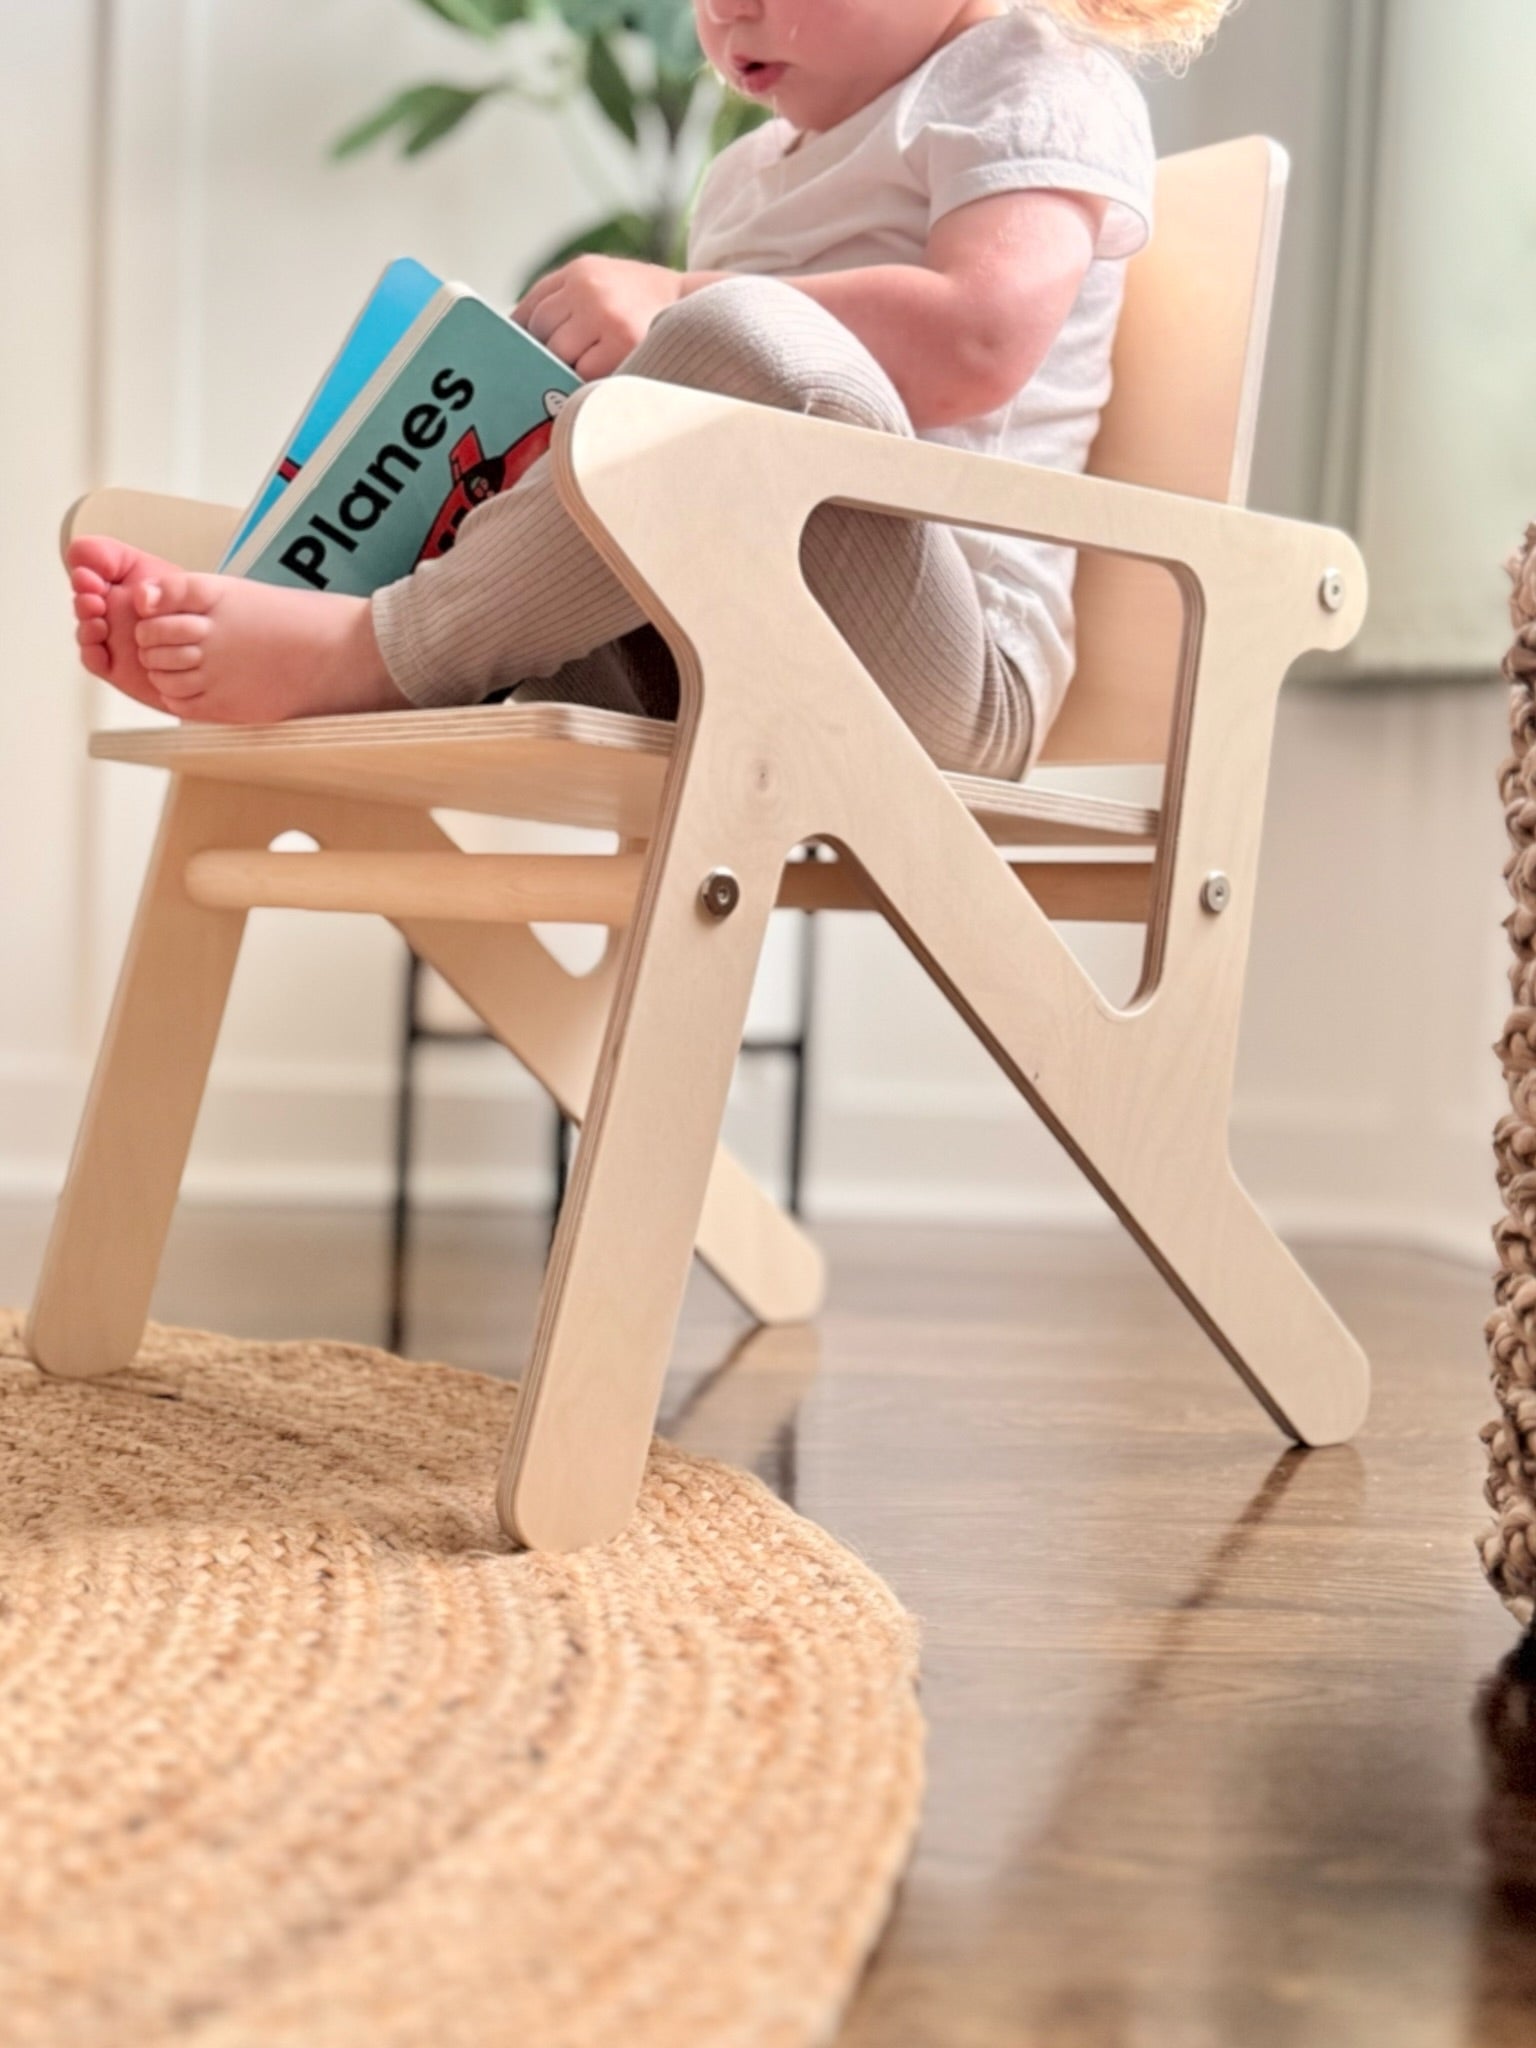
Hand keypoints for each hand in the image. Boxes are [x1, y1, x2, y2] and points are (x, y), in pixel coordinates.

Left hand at [513, 256, 687, 377]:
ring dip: (574, 366)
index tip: (522, 352)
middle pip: (541, 332)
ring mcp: (604, 314)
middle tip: (576, 362)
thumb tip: (520, 332)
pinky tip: (612, 372)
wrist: (700, 307)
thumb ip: (566, 299)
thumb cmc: (647, 305)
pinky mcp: (622, 342)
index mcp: (581, 270)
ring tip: (600, 365)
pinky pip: (585, 372)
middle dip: (553, 351)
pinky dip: (593, 379)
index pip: (532, 306)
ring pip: (561, 354)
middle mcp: (588, 287)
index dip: (525, 333)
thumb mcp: (606, 283)